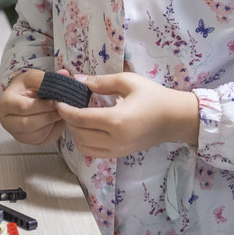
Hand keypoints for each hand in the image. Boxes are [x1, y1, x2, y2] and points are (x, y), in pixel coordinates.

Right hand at [0, 69, 61, 145]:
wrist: (22, 97)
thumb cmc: (26, 87)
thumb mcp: (33, 77)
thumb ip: (46, 78)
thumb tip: (63, 75)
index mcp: (6, 102)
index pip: (24, 107)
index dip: (43, 105)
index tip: (56, 101)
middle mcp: (6, 120)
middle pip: (29, 124)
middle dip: (49, 116)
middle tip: (62, 109)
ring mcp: (15, 133)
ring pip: (36, 135)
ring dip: (52, 125)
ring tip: (60, 113)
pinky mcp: (25, 140)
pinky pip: (41, 140)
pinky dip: (52, 132)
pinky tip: (56, 121)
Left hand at [54, 72, 199, 157]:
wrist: (175, 118)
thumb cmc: (153, 96)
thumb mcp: (128, 82)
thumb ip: (101, 81)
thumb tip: (78, 80)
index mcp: (116, 120)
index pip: (80, 118)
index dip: (65, 110)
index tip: (58, 101)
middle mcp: (115, 139)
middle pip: (79, 134)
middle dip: (68, 121)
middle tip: (67, 107)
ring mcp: (118, 150)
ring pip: (84, 147)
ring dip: (76, 134)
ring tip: (77, 118)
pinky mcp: (121, 154)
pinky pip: (95, 152)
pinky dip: (86, 142)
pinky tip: (88, 129)